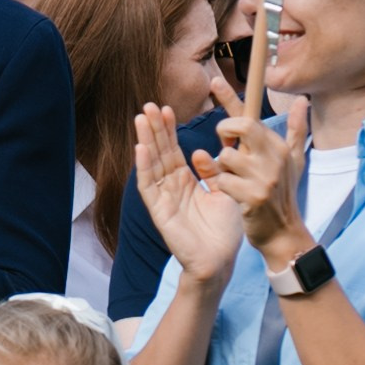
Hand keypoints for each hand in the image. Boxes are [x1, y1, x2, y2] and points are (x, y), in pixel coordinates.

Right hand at [131, 100, 243, 286]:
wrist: (220, 260)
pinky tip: (140, 148)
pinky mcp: (158, 210)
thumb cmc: (224, 231)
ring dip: (146, 140)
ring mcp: (163, 198)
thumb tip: (202, 152)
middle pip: (160, 152)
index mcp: (186, 182)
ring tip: (141, 118)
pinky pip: (148, 185)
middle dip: (155, 129)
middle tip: (149, 105)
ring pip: (151, 164)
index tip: (167, 108)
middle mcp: (171, 187)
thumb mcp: (224, 192)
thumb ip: (214, 172)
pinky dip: (143, 166)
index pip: (174, 150)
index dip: (170, 130)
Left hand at [198, 83, 311, 262]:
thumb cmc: (283, 194)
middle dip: (225, 131)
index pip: (252, 116)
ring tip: (234, 178)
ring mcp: (265, 177)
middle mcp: (274, 157)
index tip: (213, 81)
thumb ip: (296, 130)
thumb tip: (303, 101)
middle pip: (242, 126)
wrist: (283, 233)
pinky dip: (222, 186)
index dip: (230, 97)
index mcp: (278, 146)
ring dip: (222, 167)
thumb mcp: (294, 161)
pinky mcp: (253, 196)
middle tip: (226, 143)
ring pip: (226, 155)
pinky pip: (222, 180)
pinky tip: (234, 195)